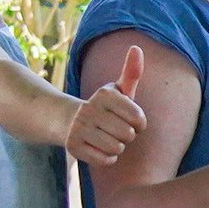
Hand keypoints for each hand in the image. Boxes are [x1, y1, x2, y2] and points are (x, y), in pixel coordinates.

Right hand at [68, 43, 146, 167]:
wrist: (69, 122)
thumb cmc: (105, 108)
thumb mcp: (119, 90)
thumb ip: (132, 72)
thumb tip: (137, 47)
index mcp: (104, 95)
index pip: (138, 118)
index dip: (139, 123)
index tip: (130, 119)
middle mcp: (89, 109)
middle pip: (128, 135)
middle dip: (127, 136)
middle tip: (115, 129)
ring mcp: (78, 128)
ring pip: (117, 148)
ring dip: (117, 147)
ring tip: (106, 137)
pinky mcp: (73, 147)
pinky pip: (105, 160)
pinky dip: (107, 158)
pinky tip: (98, 147)